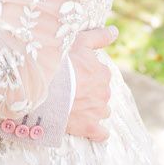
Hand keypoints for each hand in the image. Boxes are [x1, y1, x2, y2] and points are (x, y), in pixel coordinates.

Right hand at [66, 26, 116, 141]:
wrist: (48, 88)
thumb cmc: (63, 62)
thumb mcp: (80, 42)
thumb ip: (99, 36)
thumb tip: (115, 31)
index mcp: (103, 74)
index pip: (100, 75)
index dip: (87, 75)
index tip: (74, 74)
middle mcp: (105, 93)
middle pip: (101, 93)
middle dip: (90, 92)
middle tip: (71, 89)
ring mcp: (98, 112)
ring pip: (101, 111)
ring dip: (92, 110)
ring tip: (74, 106)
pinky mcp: (91, 128)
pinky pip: (101, 133)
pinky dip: (97, 131)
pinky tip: (88, 127)